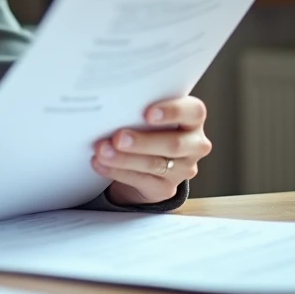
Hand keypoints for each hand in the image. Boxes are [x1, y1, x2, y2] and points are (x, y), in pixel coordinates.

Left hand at [92, 96, 211, 205]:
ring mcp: (183, 169)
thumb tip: (112, 105)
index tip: (148, 113)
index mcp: (193, 119)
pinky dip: (117, 171)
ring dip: (124, 158)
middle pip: (174, 144)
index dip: (173, 111)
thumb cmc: (148, 127)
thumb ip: (140, 107)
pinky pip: (142, 181)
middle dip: (143, 141)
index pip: (194, 112)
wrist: (148, 161)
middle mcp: (194, 144)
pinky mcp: (166, 188)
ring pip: (155, 164)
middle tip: (118, 137)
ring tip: (102, 151)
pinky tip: (100, 164)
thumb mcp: (148, 114)